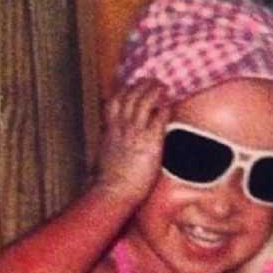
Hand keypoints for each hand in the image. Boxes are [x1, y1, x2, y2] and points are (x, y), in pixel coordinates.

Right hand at [93, 80, 170, 203]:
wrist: (114, 190)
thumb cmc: (109, 181)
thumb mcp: (104, 157)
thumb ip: (109, 146)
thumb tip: (108, 146)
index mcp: (109, 130)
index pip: (115, 101)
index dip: (124, 90)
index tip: (132, 85)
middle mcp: (121, 127)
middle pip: (130, 96)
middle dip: (142, 85)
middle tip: (152, 82)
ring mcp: (135, 133)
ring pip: (144, 101)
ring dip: (154, 91)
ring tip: (162, 86)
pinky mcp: (151, 142)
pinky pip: (159, 118)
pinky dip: (164, 108)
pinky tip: (169, 104)